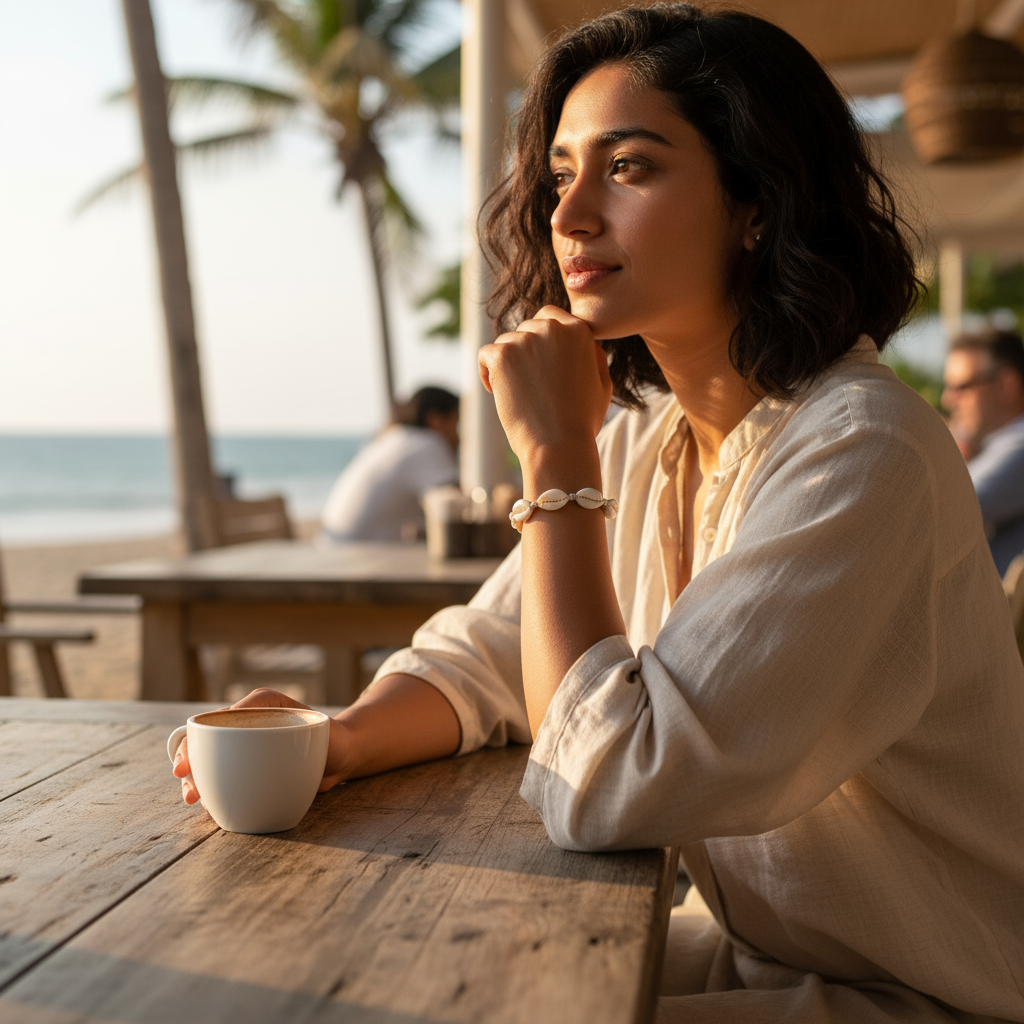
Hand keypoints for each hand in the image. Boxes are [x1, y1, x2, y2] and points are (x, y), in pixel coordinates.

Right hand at [171, 688, 349, 805]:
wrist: (346, 754)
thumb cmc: (319, 728)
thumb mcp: (286, 709)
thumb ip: (259, 707)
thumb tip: (225, 719)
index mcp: (245, 717)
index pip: (205, 731)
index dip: (186, 748)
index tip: (182, 767)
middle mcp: (242, 738)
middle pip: (202, 756)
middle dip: (189, 774)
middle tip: (191, 793)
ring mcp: (249, 761)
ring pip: (213, 775)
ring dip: (201, 789)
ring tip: (199, 802)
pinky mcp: (258, 781)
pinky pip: (232, 790)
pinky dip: (220, 799)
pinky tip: (216, 809)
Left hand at [478, 306, 611, 466]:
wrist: (559, 446)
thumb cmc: (581, 422)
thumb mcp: (602, 384)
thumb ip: (593, 355)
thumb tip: (582, 339)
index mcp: (578, 330)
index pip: (549, 316)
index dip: (541, 339)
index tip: (541, 364)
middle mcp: (552, 328)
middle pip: (526, 329)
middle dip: (524, 352)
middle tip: (530, 384)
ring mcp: (525, 340)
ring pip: (506, 342)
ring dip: (507, 364)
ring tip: (518, 394)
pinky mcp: (502, 355)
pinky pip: (486, 354)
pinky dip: (488, 373)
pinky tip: (498, 392)